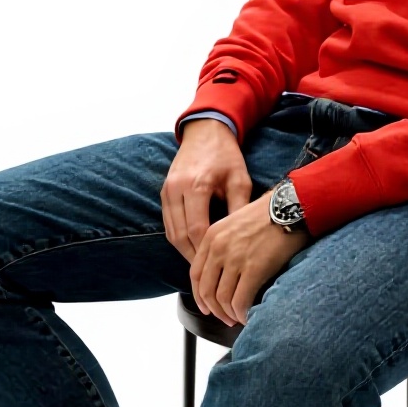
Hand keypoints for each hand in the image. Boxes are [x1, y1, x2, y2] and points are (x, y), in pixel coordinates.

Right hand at [160, 119, 252, 262]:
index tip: (219, 267)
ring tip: (201, 266)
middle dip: (194, 257)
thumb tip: (244, 240)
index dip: (207, 252)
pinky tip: (192, 248)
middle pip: (180, 235)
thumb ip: (239, 208)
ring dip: (185, 251)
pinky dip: (178, 238)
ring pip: (171, 232)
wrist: (205, 131)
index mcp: (196, 186)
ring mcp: (166, 191)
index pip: (197, 229)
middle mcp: (176, 189)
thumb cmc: (226, 155)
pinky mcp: (163, 192)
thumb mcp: (239, 179)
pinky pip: (168, 223)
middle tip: (209, 274)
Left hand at [189, 191, 312, 325]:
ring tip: (239, 318)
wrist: (290, 207)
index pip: (195, 273)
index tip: (207, 307)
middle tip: (225, 318)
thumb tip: (223, 273)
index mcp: (211, 236)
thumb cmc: (268, 214)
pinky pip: (241, 301)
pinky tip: (249, 316)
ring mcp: (235, 259)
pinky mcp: (254, 268)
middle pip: (206, 290)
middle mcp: (218, 248)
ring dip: (229, 314)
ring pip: (222, 299)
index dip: (199, 295)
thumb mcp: (235, 222)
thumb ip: (223, 244)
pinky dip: (243, 313)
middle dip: (214, 309)